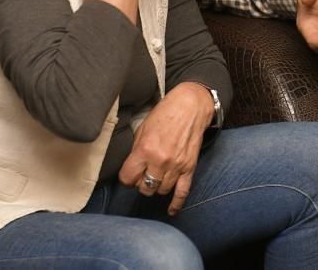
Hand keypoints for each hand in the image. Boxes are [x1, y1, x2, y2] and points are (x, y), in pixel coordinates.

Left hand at [118, 82, 213, 214]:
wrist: (191, 106)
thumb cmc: (166, 113)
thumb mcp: (143, 128)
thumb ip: (136, 150)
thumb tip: (132, 167)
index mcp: (145, 150)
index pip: (128, 178)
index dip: (126, 177)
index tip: (129, 174)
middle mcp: (160, 161)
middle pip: (144, 187)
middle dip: (141, 183)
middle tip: (142, 175)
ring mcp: (176, 166)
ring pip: (161, 191)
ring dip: (156, 187)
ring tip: (156, 178)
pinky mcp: (189, 167)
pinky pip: (182, 192)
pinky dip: (176, 204)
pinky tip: (171, 210)